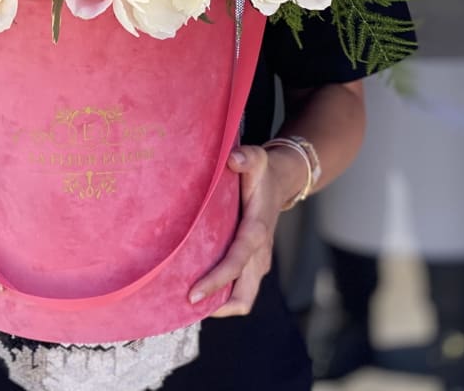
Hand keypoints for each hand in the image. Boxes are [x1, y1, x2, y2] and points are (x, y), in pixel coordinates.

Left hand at [188, 145, 299, 316]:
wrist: (280, 182)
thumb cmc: (262, 172)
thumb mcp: (257, 158)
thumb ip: (246, 157)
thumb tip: (233, 159)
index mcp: (256, 232)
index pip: (236, 264)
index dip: (216, 281)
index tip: (192, 294)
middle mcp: (259, 254)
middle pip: (244, 297)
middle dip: (217, 307)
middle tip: (183, 305)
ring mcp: (257, 262)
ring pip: (242, 298)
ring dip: (218, 304)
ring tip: (184, 301)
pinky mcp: (253, 264)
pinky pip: (239, 289)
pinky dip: (222, 295)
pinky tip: (197, 288)